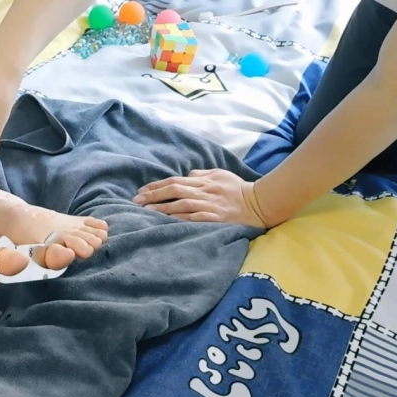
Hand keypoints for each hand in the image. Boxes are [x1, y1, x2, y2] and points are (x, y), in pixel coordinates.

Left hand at [132, 169, 268, 227]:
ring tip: (145, 212)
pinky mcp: (215, 219)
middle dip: (153, 196)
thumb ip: (201, 174)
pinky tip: (166, 222)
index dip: (156, 186)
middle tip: (136, 201)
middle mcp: (204, 192)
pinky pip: (193, 219)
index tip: (140, 192)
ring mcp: (209, 205)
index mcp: (204, 181)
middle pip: (174, 191)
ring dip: (161, 208)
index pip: (175, 181)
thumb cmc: (238, 189)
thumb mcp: (220, 175)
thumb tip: (185, 175)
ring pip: (181, 205)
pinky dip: (178, 220)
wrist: (260, 203)